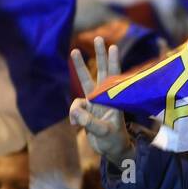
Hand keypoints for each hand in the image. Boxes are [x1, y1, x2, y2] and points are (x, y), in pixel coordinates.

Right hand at [69, 37, 134, 165]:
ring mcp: (94, 102)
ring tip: (75, 50)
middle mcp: (104, 97)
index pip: (114, 77)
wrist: (111, 151)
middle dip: (99, 54)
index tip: (114, 47)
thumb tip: (75, 112)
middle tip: (98, 37)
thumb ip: (89, 122)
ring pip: (85, 81)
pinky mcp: (86, 110)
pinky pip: (75, 106)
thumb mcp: (104, 132)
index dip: (113, 62)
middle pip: (100, 71)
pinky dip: (73, 114)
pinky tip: (76, 125)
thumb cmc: (114, 141)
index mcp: (113, 100)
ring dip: (80, 66)